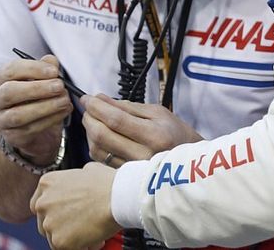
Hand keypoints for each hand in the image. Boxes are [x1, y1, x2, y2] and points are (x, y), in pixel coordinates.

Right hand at [0, 55, 72, 163]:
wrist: (36, 126)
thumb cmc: (36, 95)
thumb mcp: (42, 78)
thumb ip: (46, 67)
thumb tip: (51, 61)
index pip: (10, 70)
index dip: (33, 69)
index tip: (54, 71)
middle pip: (9, 92)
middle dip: (37, 88)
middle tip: (60, 86)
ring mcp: (0, 121)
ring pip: (18, 115)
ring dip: (45, 106)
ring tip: (64, 100)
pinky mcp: (12, 137)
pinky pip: (30, 129)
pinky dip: (50, 120)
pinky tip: (63, 111)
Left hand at [31, 162, 117, 249]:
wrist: (119, 197)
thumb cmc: (109, 183)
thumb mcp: (87, 170)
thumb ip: (75, 180)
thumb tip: (81, 182)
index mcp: (47, 183)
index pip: (40, 204)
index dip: (53, 211)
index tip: (64, 215)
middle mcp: (43, 203)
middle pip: (44, 222)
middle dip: (61, 225)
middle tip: (80, 225)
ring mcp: (49, 223)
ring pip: (55, 237)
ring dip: (71, 236)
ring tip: (91, 232)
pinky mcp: (59, 241)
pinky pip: (66, 248)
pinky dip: (80, 246)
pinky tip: (95, 239)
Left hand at [82, 94, 201, 166]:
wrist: (186, 163)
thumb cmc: (175, 133)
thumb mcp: (157, 113)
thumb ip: (127, 107)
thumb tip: (101, 99)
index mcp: (153, 135)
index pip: (116, 120)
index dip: (98, 108)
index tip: (87, 98)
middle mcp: (141, 154)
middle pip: (103, 135)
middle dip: (90, 118)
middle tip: (87, 107)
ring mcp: (132, 168)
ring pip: (98, 149)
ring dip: (89, 131)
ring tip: (92, 118)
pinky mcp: (124, 175)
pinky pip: (101, 159)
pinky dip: (94, 144)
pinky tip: (97, 134)